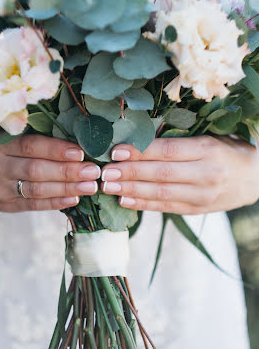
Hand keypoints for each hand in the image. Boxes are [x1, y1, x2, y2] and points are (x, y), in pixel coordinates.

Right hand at [0, 132, 99, 211]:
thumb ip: (26, 138)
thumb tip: (69, 139)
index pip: (30, 146)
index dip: (56, 149)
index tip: (80, 152)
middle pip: (37, 170)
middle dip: (68, 172)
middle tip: (93, 171)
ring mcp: (0, 189)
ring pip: (37, 190)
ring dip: (67, 189)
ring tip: (90, 187)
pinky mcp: (5, 206)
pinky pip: (33, 206)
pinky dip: (55, 203)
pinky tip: (74, 200)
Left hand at [101, 136, 258, 214]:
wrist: (254, 178)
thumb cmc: (226, 151)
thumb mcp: (208, 139)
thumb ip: (179, 141)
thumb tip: (139, 140)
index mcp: (207, 150)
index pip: (167, 151)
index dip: (140, 152)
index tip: (116, 151)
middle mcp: (206, 174)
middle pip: (160, 174)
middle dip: (129, 173)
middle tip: (105, 173)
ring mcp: (202, 196)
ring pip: (161, 193)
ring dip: (131, 191)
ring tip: (109, 187)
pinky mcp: (197, 210)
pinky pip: (166, 208)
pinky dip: (143, 205)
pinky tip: (124, 201)